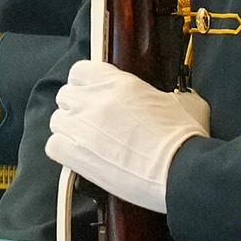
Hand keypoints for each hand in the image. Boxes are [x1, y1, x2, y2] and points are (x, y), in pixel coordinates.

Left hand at [48, 59, 206, 213]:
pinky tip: (80, 157)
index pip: (81, 70)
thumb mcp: (187, 103)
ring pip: (57, 120)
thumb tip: (180, 99)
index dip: (85, 83)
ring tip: (87, 143)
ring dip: (69, 130)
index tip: (95, 94)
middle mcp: (95, 100)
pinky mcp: (76, 155)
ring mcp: (82, 127)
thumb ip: (174, 95)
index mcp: (118, 83)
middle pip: (65, 95)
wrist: (180, 170)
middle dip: (76, 108)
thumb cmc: (185, 139)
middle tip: (93, 122)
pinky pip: (53, 146)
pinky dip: (63, 151)